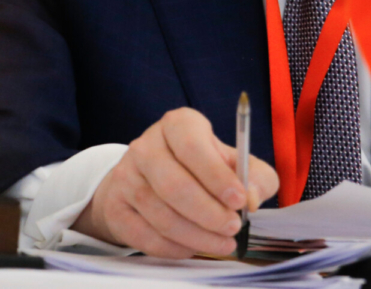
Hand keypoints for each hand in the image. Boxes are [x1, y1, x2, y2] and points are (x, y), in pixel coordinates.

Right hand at [73, 108, 277, 257]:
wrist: (151, 180)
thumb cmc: (203, 168)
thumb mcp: (235, 163)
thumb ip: (255, 177)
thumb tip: (251, 198)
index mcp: (179, 124)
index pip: (193, 147)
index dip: (216, 176)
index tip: (239, 200)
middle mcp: (146, 145)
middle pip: (174, 185)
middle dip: (208, 212)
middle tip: (233, 228)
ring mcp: (125, 176)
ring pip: (160, 214)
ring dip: (196, 234)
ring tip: (222, 243)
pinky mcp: (115, 207)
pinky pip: (144, 235)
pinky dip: (173, 247)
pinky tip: (194, 247)